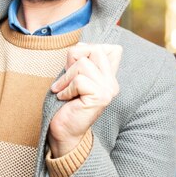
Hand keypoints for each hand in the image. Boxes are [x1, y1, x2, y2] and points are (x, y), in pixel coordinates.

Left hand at [48, 43, 121, 157]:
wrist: (64, 132)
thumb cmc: (66, 104)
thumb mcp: (73, 77)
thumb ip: (82, 61)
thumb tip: (81, 45)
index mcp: (109, 77)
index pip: (111, 48)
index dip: (88, 49)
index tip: (74, 65)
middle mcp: (112, 83)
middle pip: (95, 50)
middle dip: (73, 59)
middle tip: (66, 78)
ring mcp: (108, 90)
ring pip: (83, 63)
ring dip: (66, 77)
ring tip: (63, 91)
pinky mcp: (100, 97)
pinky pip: (79, 80)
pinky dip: (66, 88)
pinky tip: (64, 98)